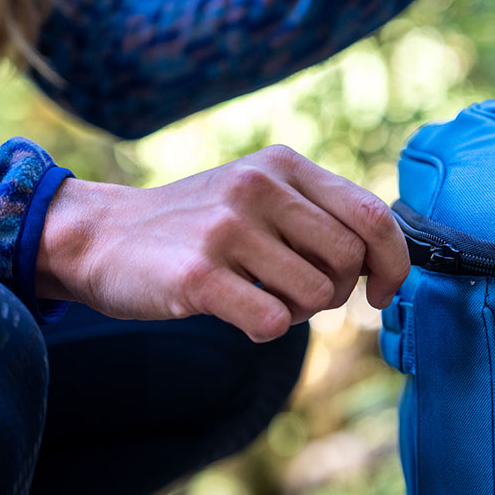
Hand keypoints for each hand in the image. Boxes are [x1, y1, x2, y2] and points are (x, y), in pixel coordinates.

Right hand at [36, 145, 409, 341]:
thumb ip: (320, 212)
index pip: (373, 215)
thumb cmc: (199, 225)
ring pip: (317, 296)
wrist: (100, 236)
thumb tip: (389, 259)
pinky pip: (273, 322)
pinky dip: (264, 329)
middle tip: (297, 294)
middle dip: (338, 293)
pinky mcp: (198, 273)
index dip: (393, 262)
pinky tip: (237, 312)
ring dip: (297, 312)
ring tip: (260, 296)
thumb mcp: (259, 193)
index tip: (381, 291)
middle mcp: (259, 186)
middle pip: (350, 261)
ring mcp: (228, 227)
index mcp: (283, 164)